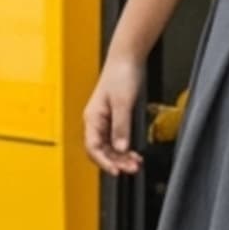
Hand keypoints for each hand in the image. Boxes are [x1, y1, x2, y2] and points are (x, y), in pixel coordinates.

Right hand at [83, 53, 146, 174]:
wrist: (127, 58)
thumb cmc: (121, 74)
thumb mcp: (123, 103)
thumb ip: (121, 126)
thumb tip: (121, 147)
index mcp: (93, 117)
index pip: (93, 147)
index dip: (104, 162)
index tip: (117, 171)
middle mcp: (96, 121)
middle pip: (101, 150)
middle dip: (116, 162)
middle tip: (132, 168)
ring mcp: (105, 120)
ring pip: (109, 147)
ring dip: (121, 157)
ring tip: (136, 164)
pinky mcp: (114, 118)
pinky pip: (116, 139)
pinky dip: (125, 148)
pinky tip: (134, 153)